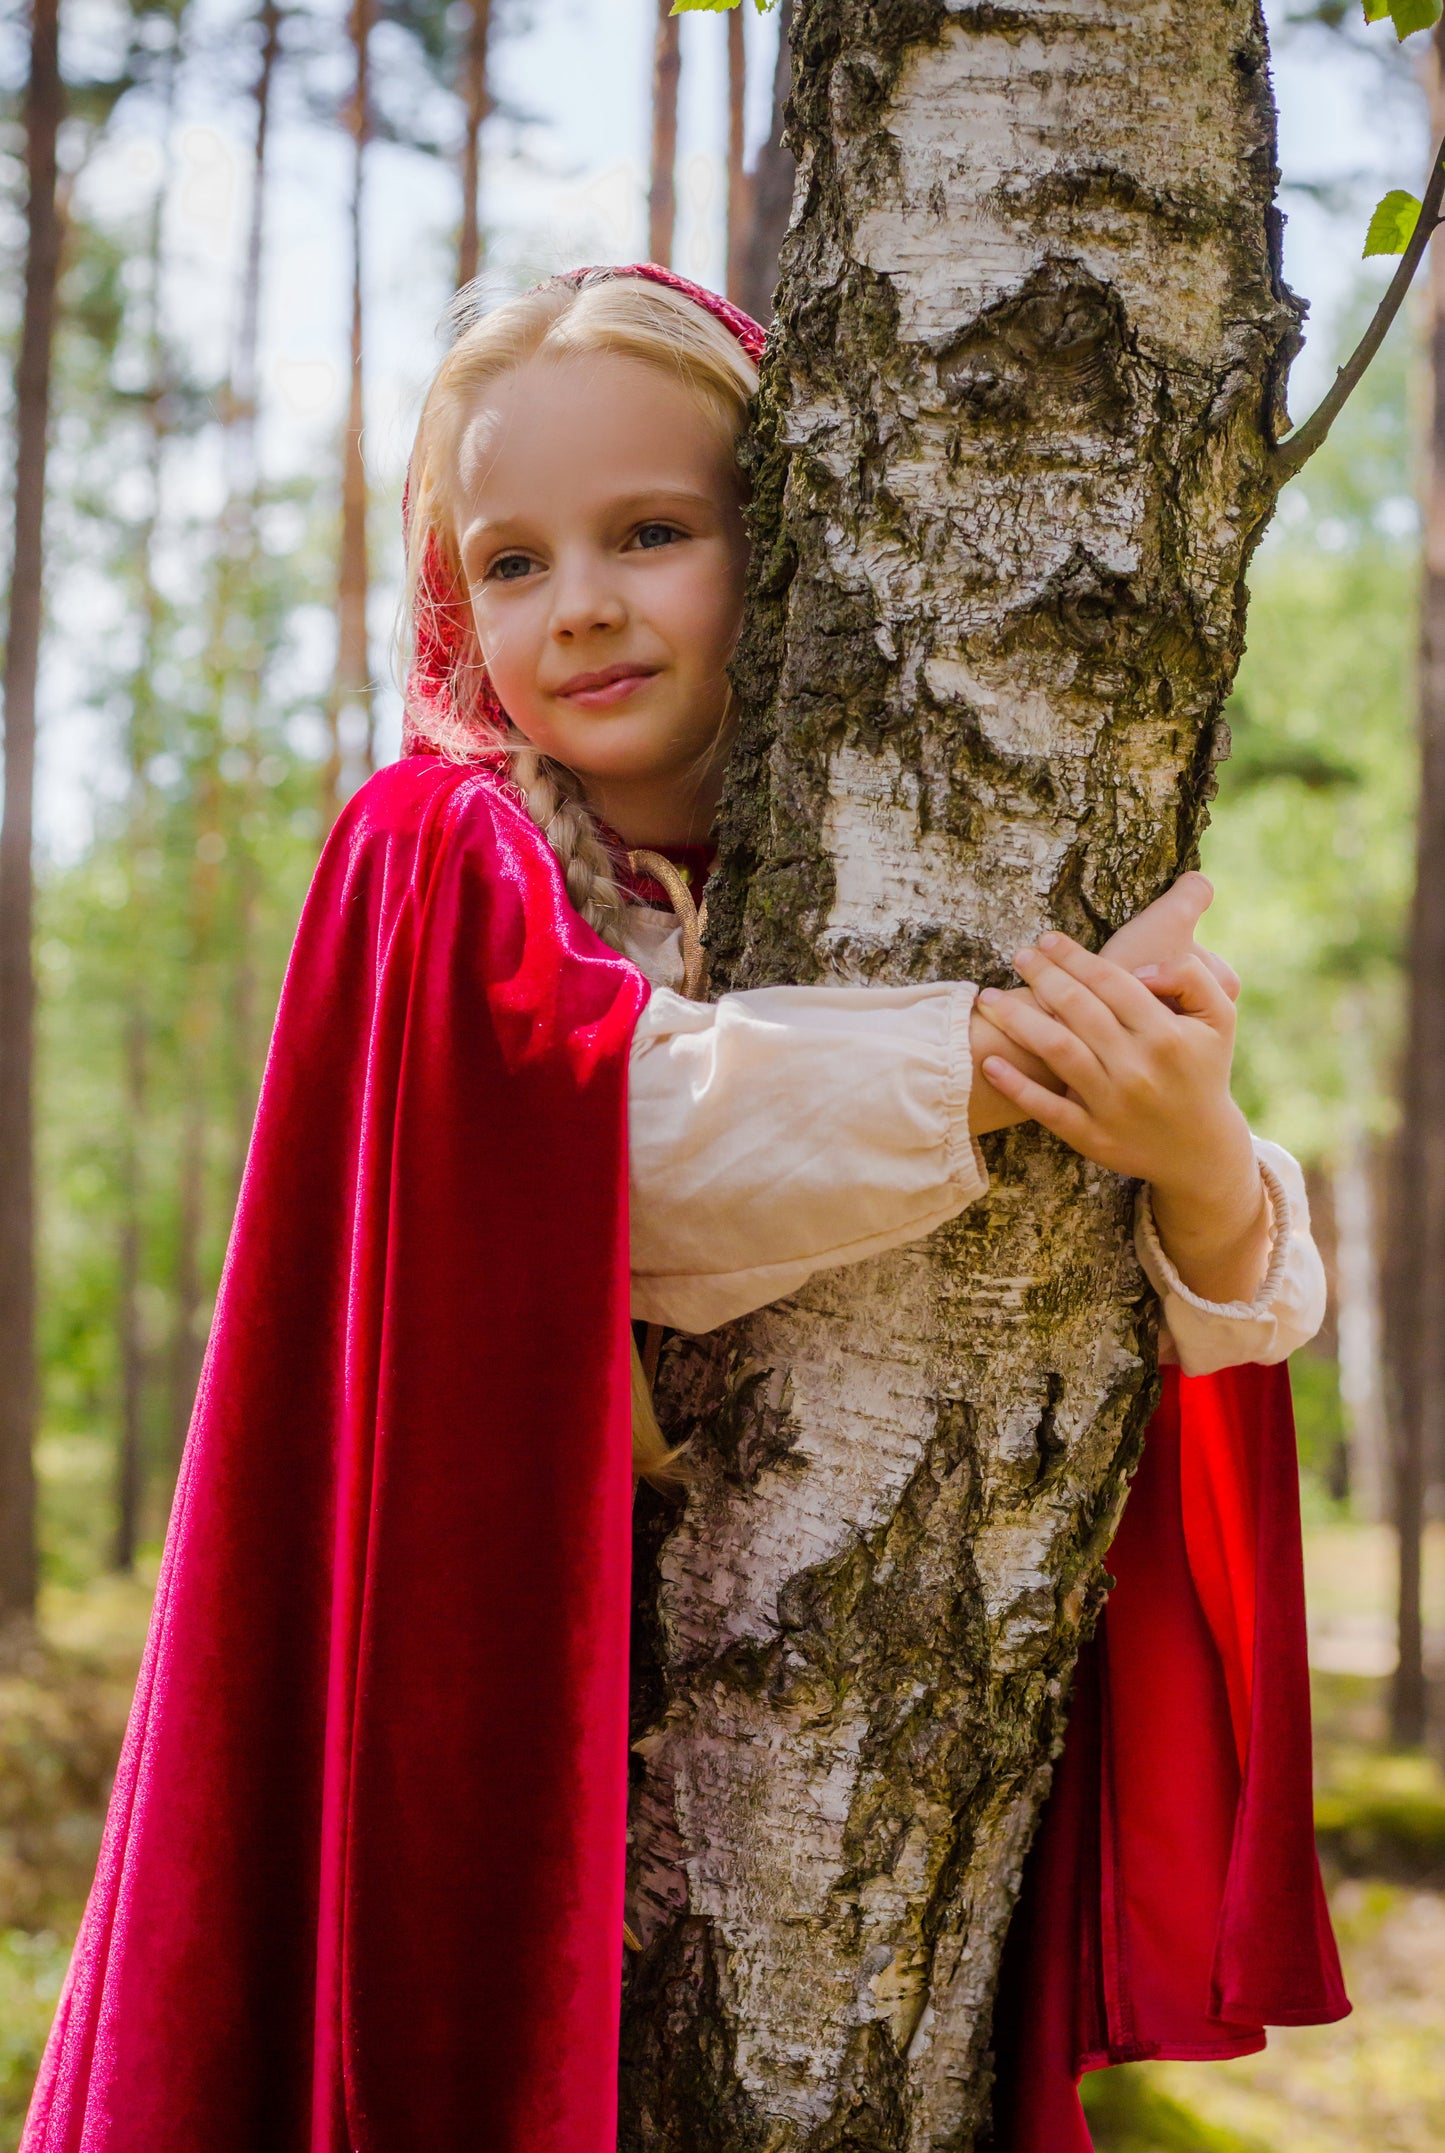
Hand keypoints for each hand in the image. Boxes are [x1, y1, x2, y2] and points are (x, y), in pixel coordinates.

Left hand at [966, 872, 1235, 1136]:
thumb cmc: (1201, 1071)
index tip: (1047, 940)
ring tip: (988, 998)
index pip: (1111, 982)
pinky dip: (1016, 1086)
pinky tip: (989, 1062)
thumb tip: (1141, 969)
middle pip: (1078, 1009)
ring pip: (1057, 1051)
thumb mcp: (1217, 1019)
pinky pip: (1047, 1108)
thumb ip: (1189, 978)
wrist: (1199, 1149)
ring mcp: (1111, 1104)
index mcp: (1165, 1034)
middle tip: (1018, 955)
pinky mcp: (1091, 1135)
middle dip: (1043, 976)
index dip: (1075, 957)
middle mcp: (1137, 1067)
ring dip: (1016, 1020)